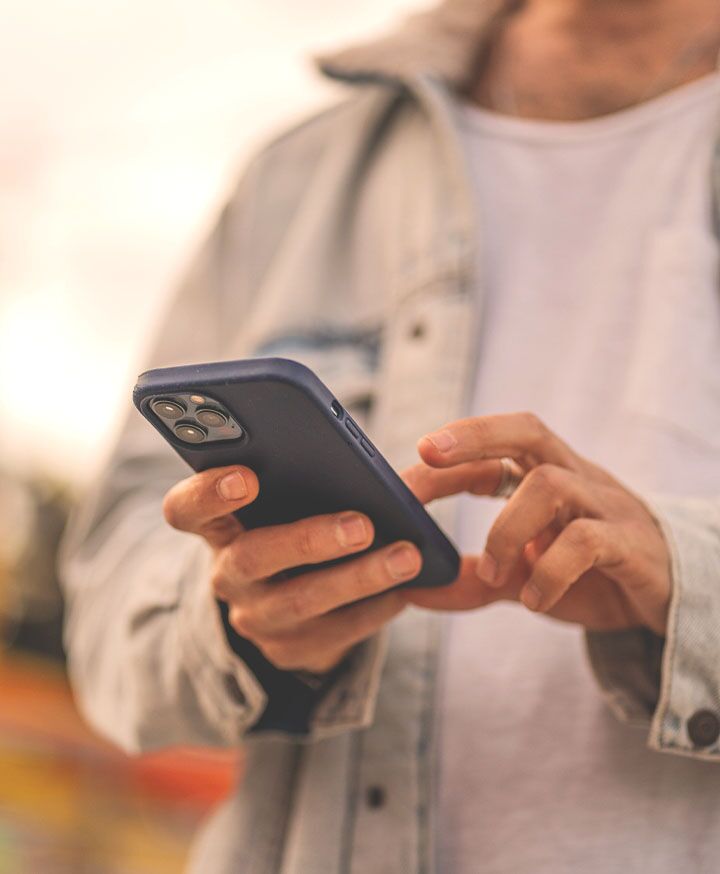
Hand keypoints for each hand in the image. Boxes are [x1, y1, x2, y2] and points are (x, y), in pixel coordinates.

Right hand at [162, 466, 420, 672]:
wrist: (288, 604)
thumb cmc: (293, 527)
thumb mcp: (284, 503)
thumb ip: (303, 477)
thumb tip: (366, 467)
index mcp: (219, 525)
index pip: (186, 509)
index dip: (208, 494)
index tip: (247, 476)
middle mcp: (228, 574)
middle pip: (252, 558)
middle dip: (308, 540)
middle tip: (362, 524)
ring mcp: (255, 617)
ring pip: (300, 601)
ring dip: (358, 578)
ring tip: (406, 556)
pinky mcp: (288, 651)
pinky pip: (334, 634)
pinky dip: (374, 609)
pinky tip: (404, 590)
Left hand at [401, 413, 671, 636]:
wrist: (669, 600)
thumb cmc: (593, 575)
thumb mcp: (525, 576)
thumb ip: (476, 579)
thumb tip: (413, 590)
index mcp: (549, 476)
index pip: (500, 444)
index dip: (455, 449)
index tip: (411, 466)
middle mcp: (575, 479)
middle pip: (528, 430)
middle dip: (475, 435)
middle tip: (429, 454)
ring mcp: (604, 506)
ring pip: (549, 484)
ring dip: (506, 529)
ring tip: (495, 574)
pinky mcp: (630, 544)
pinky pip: (586, 540)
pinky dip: (550, 570)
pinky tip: (534, 599)